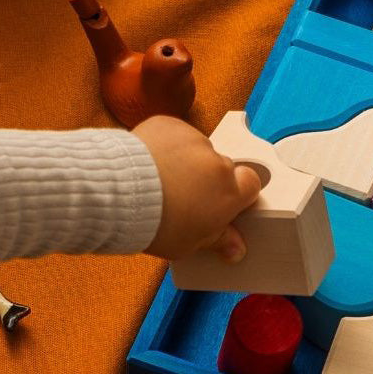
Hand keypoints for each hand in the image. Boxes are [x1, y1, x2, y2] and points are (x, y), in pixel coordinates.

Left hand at [134, 116, 262, 261]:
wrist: (120, 196)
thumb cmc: (156, 223)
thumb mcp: (191, 244)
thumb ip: (218, 240)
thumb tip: (235, 248)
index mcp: (230, 193)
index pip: (252, 184)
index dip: (239, 191)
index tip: (224, 201)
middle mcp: (217, 163)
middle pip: (222, 167)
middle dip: (208, 179)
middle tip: (186, 196)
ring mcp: (194, 140)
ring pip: (197, 149)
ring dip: (185, 161)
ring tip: (161, 180)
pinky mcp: (170, 125)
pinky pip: (174, 133)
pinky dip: (166, 145)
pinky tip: (151, 163)